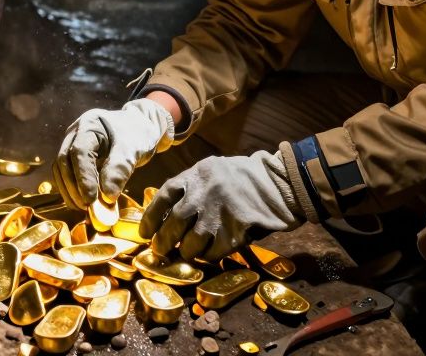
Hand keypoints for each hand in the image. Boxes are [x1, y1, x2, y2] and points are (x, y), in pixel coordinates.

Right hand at [54, 98, 174, 207]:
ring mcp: (71, 144)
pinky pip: (65, 175)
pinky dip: (71, 190)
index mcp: (90, 124)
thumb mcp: (134, 149)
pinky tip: (83, 203)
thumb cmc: (137, 134)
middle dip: (74, 187)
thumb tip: (107, 196)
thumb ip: (120, 169)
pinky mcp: (72, 157)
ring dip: (70, 191)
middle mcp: (75, 133)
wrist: (138, 128)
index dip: (83, 177)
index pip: (79, 152)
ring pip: (61, 170)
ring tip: (85, 208)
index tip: (90, 199)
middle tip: (88, 207)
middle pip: (64, 161)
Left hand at [139, 150, 302, 261]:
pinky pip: (214, 252)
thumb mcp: (214, 170)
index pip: (164, 196)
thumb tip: (168, 213)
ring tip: (187, 254)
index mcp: (197, 174)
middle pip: (174, 222)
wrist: (281, 182)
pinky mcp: (236, 230)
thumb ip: (193, 186)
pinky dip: (209, 256)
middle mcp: (204, 191)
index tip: (145, 233)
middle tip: (160, 251)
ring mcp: (220, 212)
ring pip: (192, 242)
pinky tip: (209, 255)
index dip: (151, 217)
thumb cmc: (245, 177)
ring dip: (187, 252)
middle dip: (164, 240)